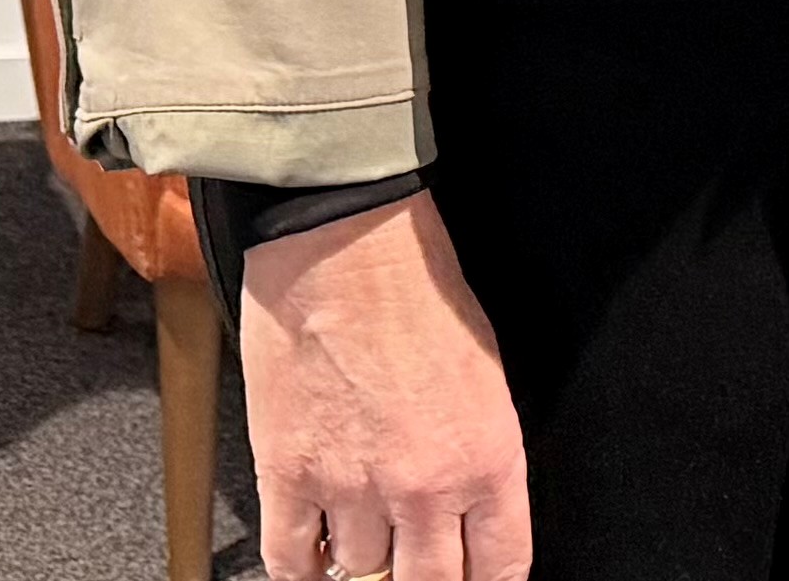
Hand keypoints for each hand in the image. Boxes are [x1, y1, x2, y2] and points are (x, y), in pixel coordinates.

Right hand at [242, 194, 531, 580]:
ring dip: (362, 560)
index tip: (473, 577)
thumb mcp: (485, 374)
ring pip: (360, 574)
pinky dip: (302, 566)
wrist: (344, 242)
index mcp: (487, 458)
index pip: (500, 567)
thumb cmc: (418, 287)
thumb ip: (479, 452)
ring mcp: (352, 488)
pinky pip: (292, 560)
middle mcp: (424, 487)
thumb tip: (468, 506)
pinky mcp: (288, 475)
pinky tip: (313, 551)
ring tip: (363, 533)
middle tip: (413, 564)